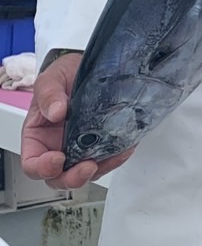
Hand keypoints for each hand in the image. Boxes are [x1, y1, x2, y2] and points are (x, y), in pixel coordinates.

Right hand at [21, 52, 136, 188]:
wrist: (91, 68)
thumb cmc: (64, 76)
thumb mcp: (51, 80)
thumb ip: (49, 94)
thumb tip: (56, 112)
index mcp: (38, 137)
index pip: (33, 164)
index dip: (43, 168)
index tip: (57, 158)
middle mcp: (57, 147)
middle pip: (60, 177)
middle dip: (73, 178)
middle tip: (87, 166)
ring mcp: (80, 149)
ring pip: (87, 173)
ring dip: (99, 169)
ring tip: (112, 154)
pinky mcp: (101, 146)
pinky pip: (108, 160)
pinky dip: (116, 158)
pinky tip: (123, 148)